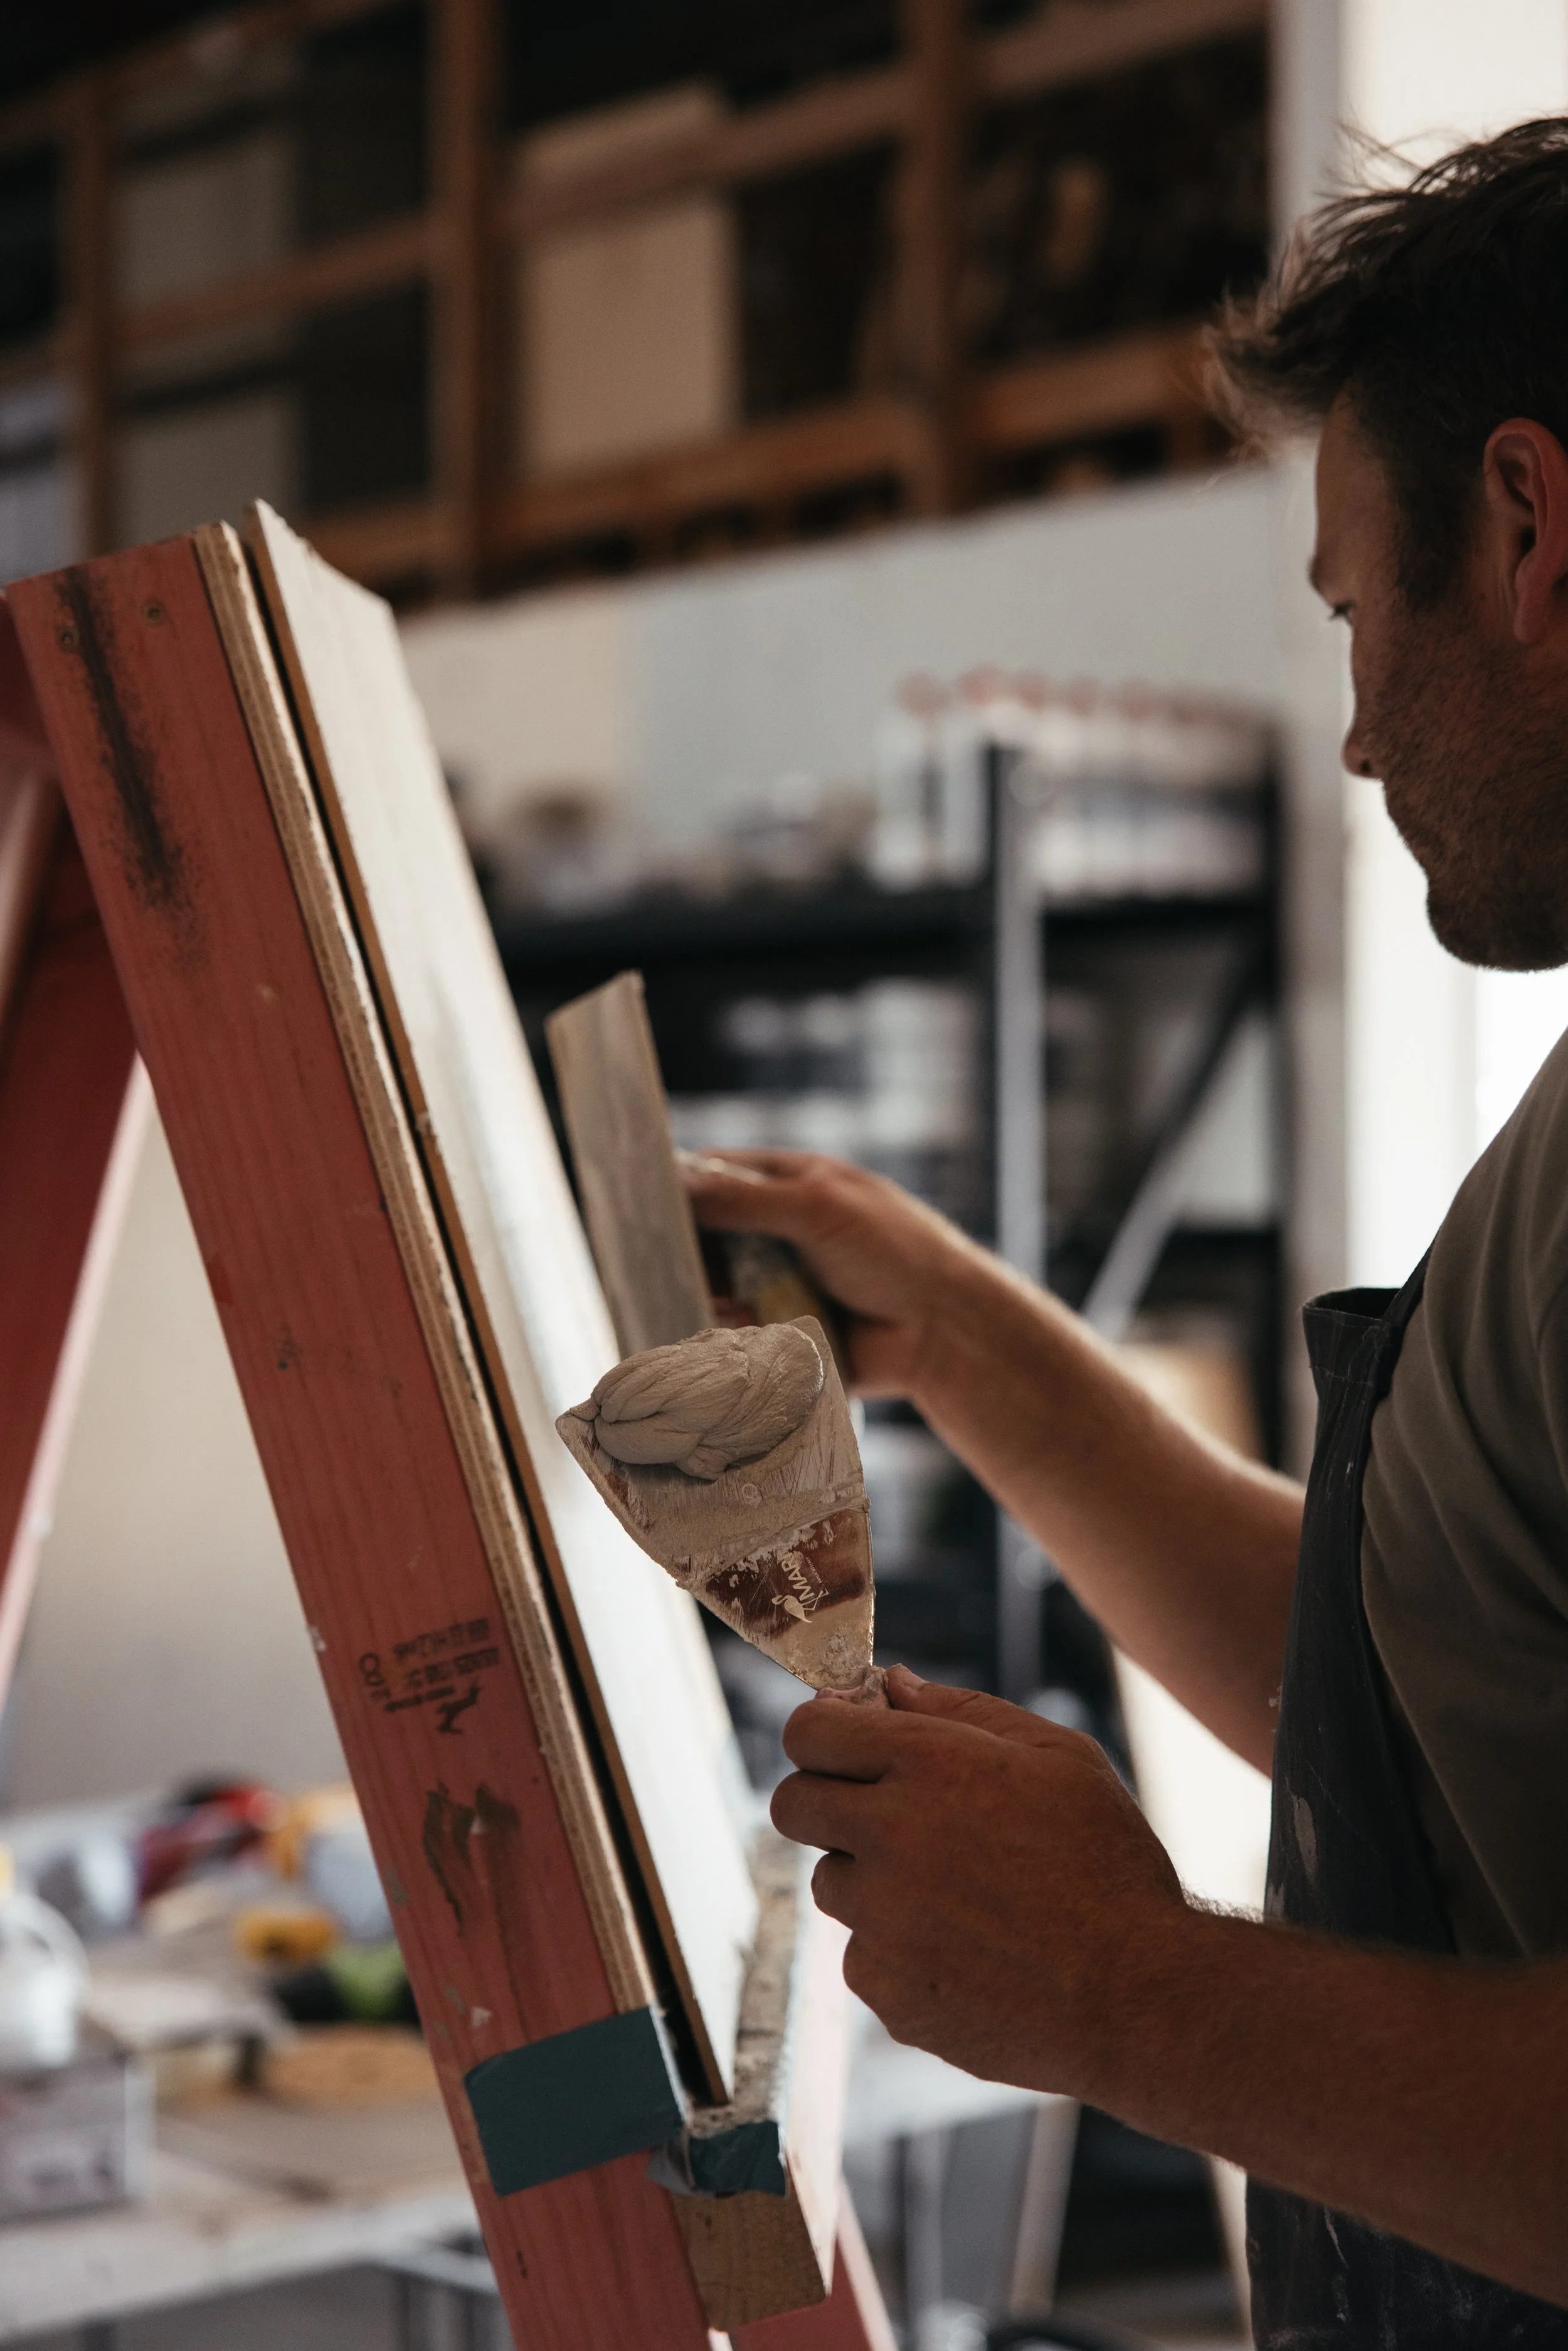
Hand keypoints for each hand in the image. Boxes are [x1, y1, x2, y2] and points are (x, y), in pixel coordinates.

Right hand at [680, 1149, 979, 1397]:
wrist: (943, 1331)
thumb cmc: (894, 1252)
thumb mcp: (817, 1209)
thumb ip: (745, 1198)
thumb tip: (677, 1182)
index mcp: (795, 1185)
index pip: (720, 1174)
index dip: (681, 1185)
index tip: (643, 1200)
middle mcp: (784, 1229)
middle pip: (710, 1233)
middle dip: (691, 1247)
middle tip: (667, 1260)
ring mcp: (784, 1279)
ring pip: (719, 1283)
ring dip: (713, 1289)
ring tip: (720, 1296)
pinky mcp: (787, 1327)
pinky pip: (740, 1326)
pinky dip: (736, 1326)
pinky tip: (744, 1326)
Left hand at [771, 1665, 1186, 2097]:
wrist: (1138, 1996)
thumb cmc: (1107, 1865)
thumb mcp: (1059, 1757)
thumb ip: (964, 1710)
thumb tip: (891, 1685)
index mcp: (928, 1765)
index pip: (809, 1731)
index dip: (821, 1733)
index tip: (844, 1745)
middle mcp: (889, 1837)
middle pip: (792, 1804)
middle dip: (824, 1799)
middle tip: (881, 1816)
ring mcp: (880, 1920)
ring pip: (832, 1882)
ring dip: (870, 1880)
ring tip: (956, 1895)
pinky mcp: (885, 1989)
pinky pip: (863, 1954)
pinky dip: (898, 1950)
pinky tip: (968, 1952)